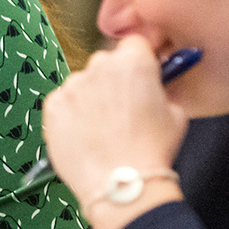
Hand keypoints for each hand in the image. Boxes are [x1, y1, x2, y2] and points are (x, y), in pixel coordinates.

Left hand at [43, 35, 187, 228]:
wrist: (120, 185)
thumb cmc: (151, 153)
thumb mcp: (176, 113)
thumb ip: (163, 90)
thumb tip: (156, 87)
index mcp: (133, 61)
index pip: (134, 44)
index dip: (139, 62)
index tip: (139, 77)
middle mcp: (99, 67)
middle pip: (106, 63)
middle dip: (114, 80)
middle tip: (123, 110)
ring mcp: (73, 86)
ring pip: (83, 83)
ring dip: (91, 98)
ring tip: (103, 130)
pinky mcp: (52, 107)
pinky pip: (62, 102)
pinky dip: (71, 115)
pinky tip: (86, 135)